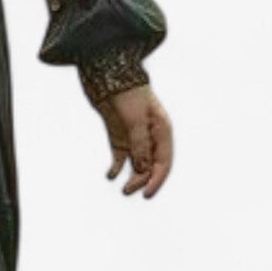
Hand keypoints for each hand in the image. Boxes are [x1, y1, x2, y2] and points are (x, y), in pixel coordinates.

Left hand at [98, 84, 172, 198]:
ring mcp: (135, 138)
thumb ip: (140, 144)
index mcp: (162, 131)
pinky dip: (117, 168)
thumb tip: (143, 168)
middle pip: (150, 166)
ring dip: (131, 177)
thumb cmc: (127, 93)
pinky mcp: (119, 138)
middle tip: (128, 190)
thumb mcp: (135, 119)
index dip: (157, 180)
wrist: (108, 76)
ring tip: (123, 188)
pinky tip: (110, 174)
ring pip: (137, 165)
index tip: (147, 194)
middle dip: (142, 180)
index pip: (163, 162)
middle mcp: (150, 137)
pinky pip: (121, 158)